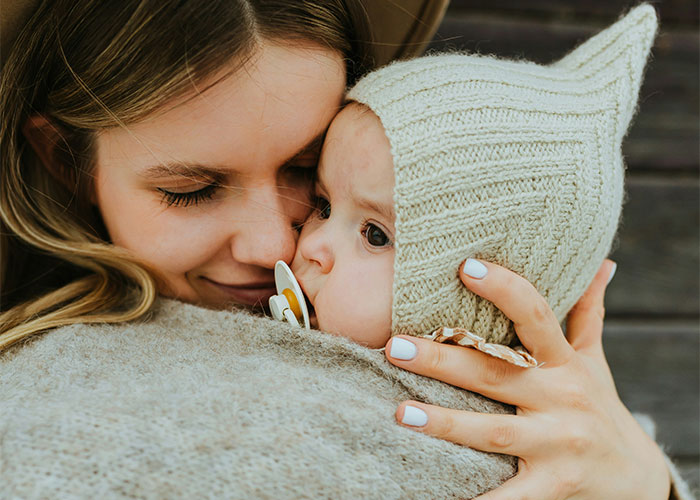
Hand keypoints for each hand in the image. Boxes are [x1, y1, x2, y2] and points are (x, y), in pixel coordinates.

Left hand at [384, 259, 670, 498]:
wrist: (635, 477)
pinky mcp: (551, 485)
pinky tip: (434, 493)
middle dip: (443, 359)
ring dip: (445, 422)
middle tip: (395, 346)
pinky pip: (509, 495)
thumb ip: (587, 313)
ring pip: (492, 431)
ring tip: (401, 411)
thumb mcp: (594, 360)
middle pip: (495, 374)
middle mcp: (562, 399)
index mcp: (567, 364)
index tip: (465, 266)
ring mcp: (556, 444)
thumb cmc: (599, 406)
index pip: (536, 317)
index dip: (504, 290)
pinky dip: (479, 498)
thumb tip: (601, 263)